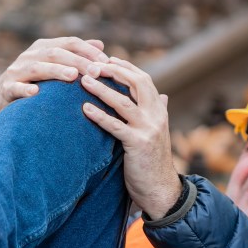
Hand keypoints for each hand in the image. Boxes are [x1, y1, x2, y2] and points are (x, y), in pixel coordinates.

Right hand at [0, 37, 109, 126]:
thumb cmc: (35, 79)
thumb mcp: (54, 63)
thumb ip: (76, 54)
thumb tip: (101, 45)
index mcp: (44, 47)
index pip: (70, 43)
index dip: (88, 50)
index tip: (106, 61)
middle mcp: (30, 55)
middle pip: (56, 53)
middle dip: (78, 61)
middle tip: (95, 71)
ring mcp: (17, 71)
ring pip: (37, 68)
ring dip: (56, 71)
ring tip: (72, 76)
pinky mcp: (6, 88)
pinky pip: (15, 87)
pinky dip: (25, 89)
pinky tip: (35, 93)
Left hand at [80, 57, 182, 219]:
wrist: (160, 188)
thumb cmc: (154, 160)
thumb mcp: (158, 132)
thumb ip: (160, 112)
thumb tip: (163, 95)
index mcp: (160, 109)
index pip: (144, 80)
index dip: (126, 67)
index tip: (107, 59)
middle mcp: (157, 115)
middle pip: (137, 83)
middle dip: (114, 71)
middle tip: (93, 64)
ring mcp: (148, 128)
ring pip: (123, 102)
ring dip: (102, 89)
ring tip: (84, 80)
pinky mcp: (138, 143)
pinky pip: (115, 125)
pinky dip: (99, 115)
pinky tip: (85, 109)